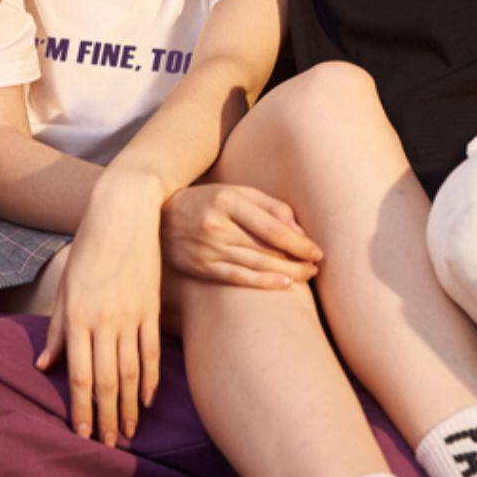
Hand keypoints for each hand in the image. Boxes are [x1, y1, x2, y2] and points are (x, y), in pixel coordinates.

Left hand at [36, 171, 161, 447]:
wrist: (124, 212)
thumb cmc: (88, 246)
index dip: (82, 409)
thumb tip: (45, 367)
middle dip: (108, 417)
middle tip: (110, 446)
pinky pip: (152, 350)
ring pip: (132, 372)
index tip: (83, 434)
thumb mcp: (66, 285)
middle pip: (109, 381)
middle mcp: (106, 321)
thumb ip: (57, 328)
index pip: (81, 375)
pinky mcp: (152, 308)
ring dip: (130, 406)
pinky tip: (148, 399)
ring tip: (129, 432)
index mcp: (78, 317)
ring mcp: (132, 315)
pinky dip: (151, 378)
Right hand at [163, 184, 321, 287]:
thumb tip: (299, 230)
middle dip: (296, 260)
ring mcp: (208, 249)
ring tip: (307, 276)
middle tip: (316, 267)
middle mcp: (217, 225)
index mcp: (228, 201)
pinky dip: (262, 283)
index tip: (317, 251)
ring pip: (256, 265)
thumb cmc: (207, 201)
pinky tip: (284, 285)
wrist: (160, 217)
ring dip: (286, 273)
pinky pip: (237, 278)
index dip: (299, 242)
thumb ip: (270, 206)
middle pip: (267, 249)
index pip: (272, 227)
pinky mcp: (202, 267)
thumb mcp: (236, 192)